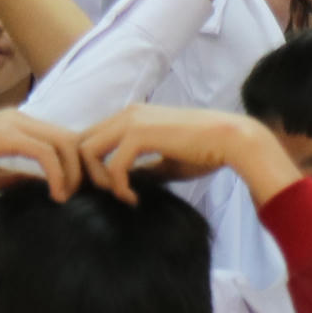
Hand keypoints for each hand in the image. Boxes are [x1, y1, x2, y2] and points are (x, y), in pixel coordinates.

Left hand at [75, 103, 294, 199]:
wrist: (232, 140)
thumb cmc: (204, 151)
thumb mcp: (164, 162)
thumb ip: (141, 170)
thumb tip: (122, 186)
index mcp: (131, 117)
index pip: (90, 138)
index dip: (89, 167)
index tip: (107, 191)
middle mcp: (127, 114)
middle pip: (79, 143)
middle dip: (84, 174)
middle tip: (104, 197)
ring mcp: (132, 121)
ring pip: (87, 152)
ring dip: (100, 180)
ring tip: (122, 196)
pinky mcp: (141, 134)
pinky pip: (113, 164)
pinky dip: (118, 187)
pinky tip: (133, 198)